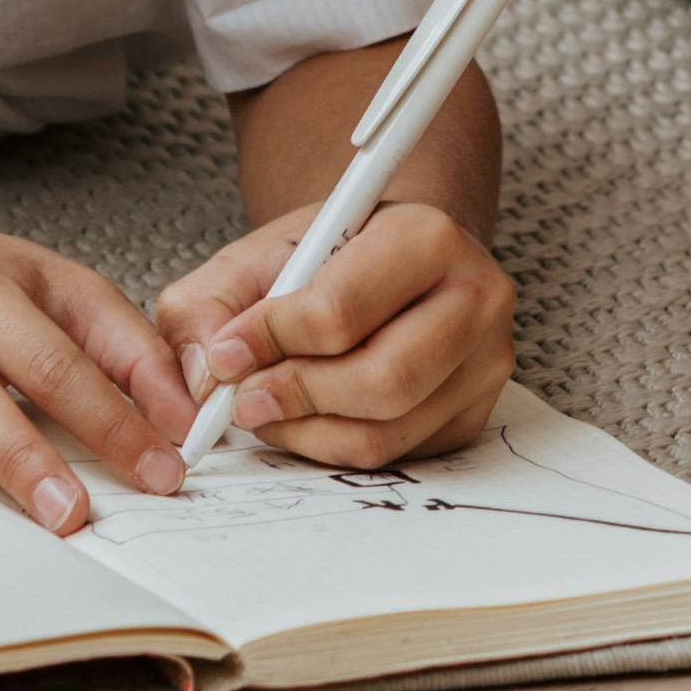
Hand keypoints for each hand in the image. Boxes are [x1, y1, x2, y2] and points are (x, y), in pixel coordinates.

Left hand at [155, 202, 515, 469]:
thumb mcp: (255, 256)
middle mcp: (476, 298)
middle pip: (381, 381)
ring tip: (266, 409)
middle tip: (243, 400)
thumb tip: (206, 374)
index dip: (272, 340)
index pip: (343, 309)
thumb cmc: (324, 257)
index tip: (226, 355)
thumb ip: (209, 304)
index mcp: (427, 236)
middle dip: (296, 397)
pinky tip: (306, 418)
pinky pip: (399, 454)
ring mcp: (484, 363)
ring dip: (309, 432)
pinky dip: (336, 447)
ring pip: (388, 430)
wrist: (388, 260)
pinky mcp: (474, 414)